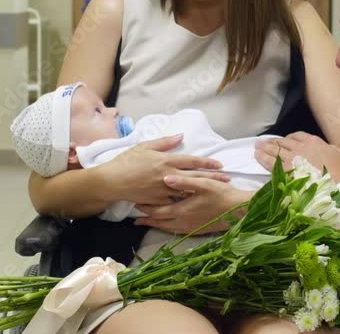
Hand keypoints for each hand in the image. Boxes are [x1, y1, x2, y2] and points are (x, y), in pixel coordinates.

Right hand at [103, 135, 229, 205]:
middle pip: (195, 177)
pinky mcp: (158, 200)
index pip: (192, 161)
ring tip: (216, 191)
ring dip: (202, 191)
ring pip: (188, 191)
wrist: (112, 181)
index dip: (207, 163)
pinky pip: (175, 201)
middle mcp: (168, 175)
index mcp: (166, 160)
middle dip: (213, 178)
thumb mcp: (145, 146)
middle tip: (227, 179)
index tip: (220, 164)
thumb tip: (181, 136)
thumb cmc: (127, 161)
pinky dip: (186, 201)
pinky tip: (197, 203)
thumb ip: (164, 141)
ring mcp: (163, 189)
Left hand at [135, 175, 251, 234]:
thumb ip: (184, 181)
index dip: (146, 208)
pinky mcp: (197, 230)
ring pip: (167, 228)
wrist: (239, 212)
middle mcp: (183, 222)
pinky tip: (168, 225)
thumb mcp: (204, 184)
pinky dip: (167, 228)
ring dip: (156, 224)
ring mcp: (190, 228)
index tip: (135, 205)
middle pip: (160, 221)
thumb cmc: (222, 195)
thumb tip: (165, 178)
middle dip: (147, 219)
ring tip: (146, 222)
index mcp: (182, 210)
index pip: (158, 211)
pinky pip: (176, 231)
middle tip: (136, 217)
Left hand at [254, 132, 339, 182]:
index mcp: (314, 142)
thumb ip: (333, 151)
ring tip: (257, 147)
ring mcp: (292, 159)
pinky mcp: (285, 172)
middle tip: (262, 142)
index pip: (297, 136)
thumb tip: (330, 151)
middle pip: (282, 142)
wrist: (337, 188)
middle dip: (272, 142)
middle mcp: (300, 147)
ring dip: (264, 147)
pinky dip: (262, 158)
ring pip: (274, 150)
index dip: (288, 138)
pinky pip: (270, 162)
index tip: (283, 141)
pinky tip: (257, 156)